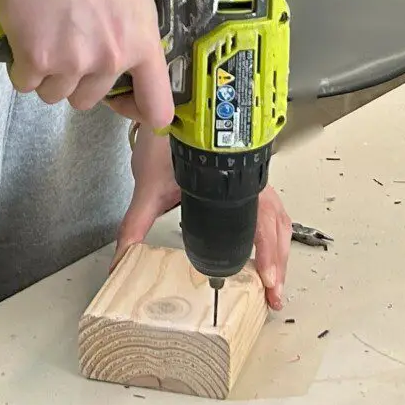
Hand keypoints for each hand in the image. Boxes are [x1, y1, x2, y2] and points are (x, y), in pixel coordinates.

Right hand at [0, 0, 173, 127]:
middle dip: (76, 77)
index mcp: (141, 38)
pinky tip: (25, 30)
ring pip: (55, 94)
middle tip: (67, 38)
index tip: (130, 109)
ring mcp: (72, 62)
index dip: (142, 113)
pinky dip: (21, 64)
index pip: (157, 105)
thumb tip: (123, 55)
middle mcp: (111, 57)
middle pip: (90, 99)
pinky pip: (25, 82)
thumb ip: (130, 29)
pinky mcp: (35, 60)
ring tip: (45, 28)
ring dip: (46, 71)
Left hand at [113, 131, 291, 310]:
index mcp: (231, 177)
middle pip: (277, 223)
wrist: (167, 110)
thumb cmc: (163, 140)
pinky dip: (275, 235)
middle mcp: (248, 177)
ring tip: (273, 282)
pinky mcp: (248, 181)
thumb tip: (123, 259)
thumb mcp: (149, 186)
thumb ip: (135, 225)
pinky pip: (272, 210)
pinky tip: (268, 253)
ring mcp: (252, 178)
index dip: (269, 251)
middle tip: (273, 294)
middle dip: (279, 262)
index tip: (268, 279)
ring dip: (280, 250)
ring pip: (279, 217)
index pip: (262, 219)